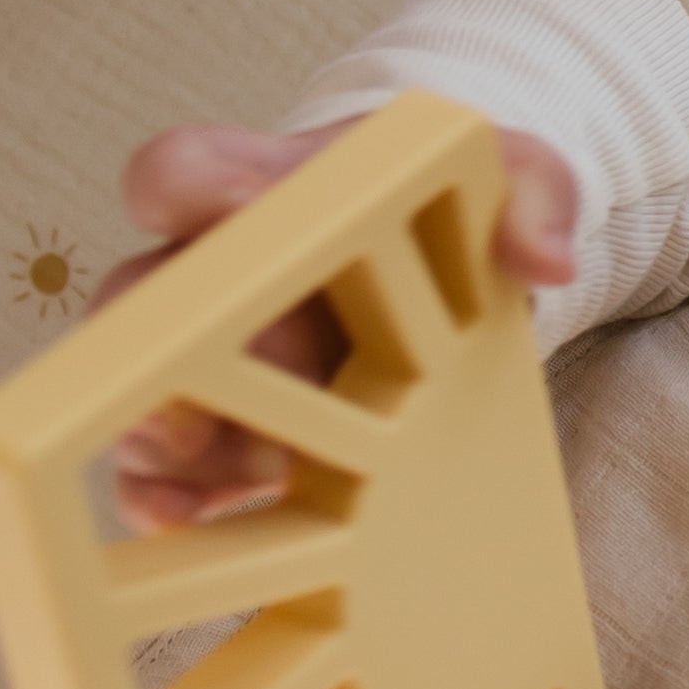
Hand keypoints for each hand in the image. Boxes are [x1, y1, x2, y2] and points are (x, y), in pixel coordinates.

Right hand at [94, 117, 578, 530]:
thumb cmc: (455, 213)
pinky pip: (166, 464)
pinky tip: (186, 519)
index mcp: (270, 189)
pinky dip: (166, 492)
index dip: (188, 191)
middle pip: (144, 295)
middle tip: (215, 388)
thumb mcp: (513, 180)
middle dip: (168, 344)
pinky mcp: (223, 427)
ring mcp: (207, 351)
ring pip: (140, 384)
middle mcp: (215, 268)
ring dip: (169, 431)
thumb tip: (548, 259)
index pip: (185, 169)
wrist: (450, 278)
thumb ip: (535, 195)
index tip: (239, 217)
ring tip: (208, 472)